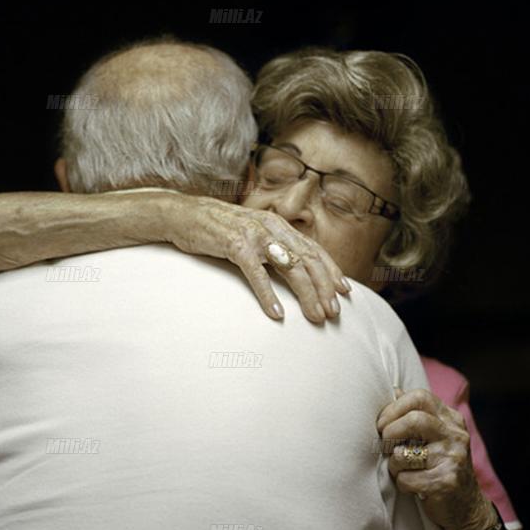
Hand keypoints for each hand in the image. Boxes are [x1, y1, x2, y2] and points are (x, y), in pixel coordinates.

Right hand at [164, 193, 350, 322]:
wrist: (184, 214)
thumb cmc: (219, 228)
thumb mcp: (252, 232)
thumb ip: (272, 245)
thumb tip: (294, 268)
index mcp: (278, 225)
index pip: (313, 249)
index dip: (332, 270)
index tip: (345, 292)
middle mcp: (271, 227)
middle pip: (308, 260)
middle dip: (324, 288)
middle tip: (333, 312)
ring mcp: (254, 235)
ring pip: (290, 267)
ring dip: (306, 294)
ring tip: (314, 315)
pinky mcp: (234, 245)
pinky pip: (257, 273)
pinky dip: (268, 295)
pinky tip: (277, 313)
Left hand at [376, 387, 495, 529]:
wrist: (467, 507)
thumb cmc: (440, 465)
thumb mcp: (434, 434)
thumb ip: (416, 412)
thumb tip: (394, 390)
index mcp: (451, 419)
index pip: (420, 397)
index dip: (393, 407)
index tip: (382, 423)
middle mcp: (456, 435)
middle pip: (414, 420)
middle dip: (390, 432)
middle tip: (384, 444)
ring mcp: (453, 459)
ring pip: (404, 453)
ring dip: (394, 463)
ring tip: (400, 468)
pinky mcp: (446, 482)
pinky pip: (407, 479)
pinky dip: (401, 483)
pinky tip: (411, 485)